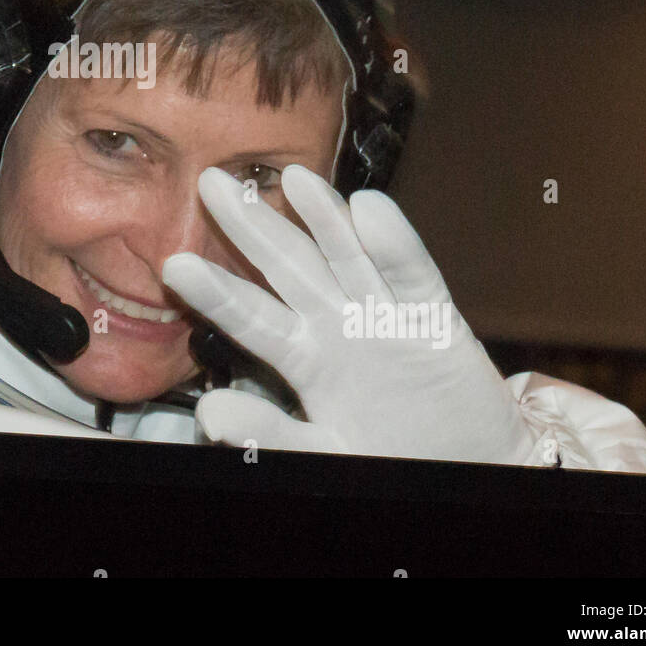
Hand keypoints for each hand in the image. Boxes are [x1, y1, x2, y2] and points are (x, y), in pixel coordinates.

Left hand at [162, 165, 537, 463]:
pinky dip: (395, 245)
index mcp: (306, 358)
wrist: (469, 466)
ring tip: (293, 180)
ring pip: (348, 257)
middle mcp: (338, 326)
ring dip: (324, 218)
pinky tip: (370, 209)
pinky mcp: (435, 319)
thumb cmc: (393, 454)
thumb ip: (270, 434)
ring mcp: (385, 316)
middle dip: (252, 227)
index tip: (176, 265)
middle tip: (212, 183)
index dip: (217, 291)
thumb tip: (212, 414)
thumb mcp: (324, 452)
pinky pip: (412, 276)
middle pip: (290, 267)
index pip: (252, 316)